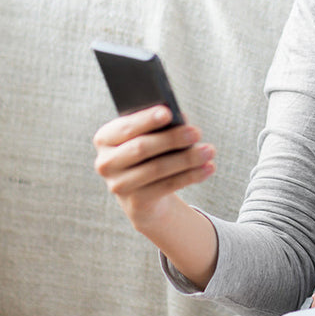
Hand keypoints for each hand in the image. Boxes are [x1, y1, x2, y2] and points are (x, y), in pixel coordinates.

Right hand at [92, 105, 215, 232]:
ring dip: (187, 159)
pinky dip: (191, 176)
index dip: (146, 120)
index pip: (125, 127)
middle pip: (141, 148)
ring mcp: (118, 185)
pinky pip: (167, 186)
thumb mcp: (150, 137)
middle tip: (197, 132)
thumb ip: (159, 126)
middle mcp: (105, 163)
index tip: (168, 112)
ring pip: (157, 169)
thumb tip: (181, 119)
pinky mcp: (135, 202)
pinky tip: (208, 168)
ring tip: (209, 151)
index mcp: (105, 139)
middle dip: (171, 139)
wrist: (143, 194)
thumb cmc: (149, 154)